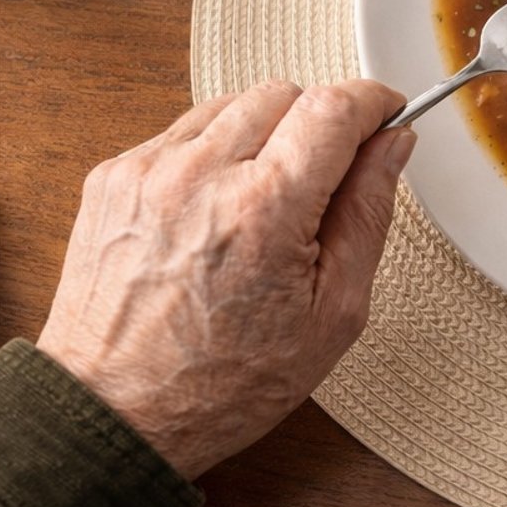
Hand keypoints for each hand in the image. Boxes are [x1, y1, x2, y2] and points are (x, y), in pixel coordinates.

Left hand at [37, 80, 414, 478]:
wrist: (114, 414)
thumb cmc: (225, 382)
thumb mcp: (334, 314)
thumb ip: (368, 215)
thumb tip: (392, 145)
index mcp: (263, 211)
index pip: (334, 107)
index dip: (372, 103)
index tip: (386, 117)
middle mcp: (199, 176)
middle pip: (285, 92)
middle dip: (317, 124)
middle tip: (323, 183)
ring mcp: (148, 171)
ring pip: (232, 104)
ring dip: (263, 135)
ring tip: (263, 203)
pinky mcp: (114, 176)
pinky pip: (184, 132)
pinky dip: (213, 154)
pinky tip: (216, 212)